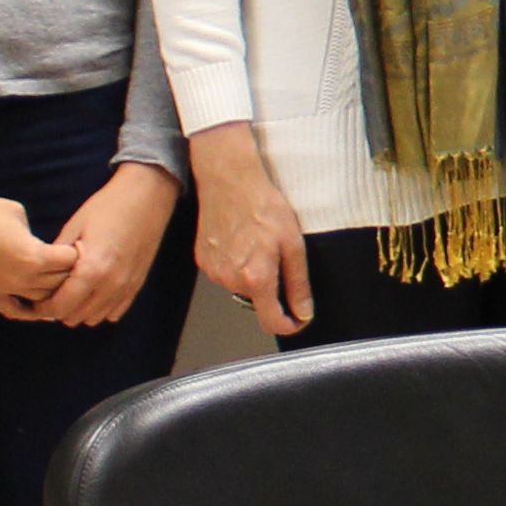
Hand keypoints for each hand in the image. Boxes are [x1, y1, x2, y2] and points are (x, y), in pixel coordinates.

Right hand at [0, 188, 82, 319]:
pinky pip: (15, 312)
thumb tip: (41, 246)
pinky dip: (32, 312)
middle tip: (73, 264)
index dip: (76, 252)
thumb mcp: (18, 213)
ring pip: (42, 300)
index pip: (70, 262)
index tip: (76, 244)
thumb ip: (34, 234)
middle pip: (60, 283)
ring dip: (54, 291)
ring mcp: (4, 290)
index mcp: (32, 255)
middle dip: (70, 272)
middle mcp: (21, 278)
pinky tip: (41, 309)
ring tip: (60, 281)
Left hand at [33, 163, 179, 327]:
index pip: (59, 307)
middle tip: (52, 293)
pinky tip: (94, 291)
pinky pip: (114, 312)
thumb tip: (40, 275)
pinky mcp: (137, 285)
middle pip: (75, 317)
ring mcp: (126, 288)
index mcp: (91, 271)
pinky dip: (100, 307)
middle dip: (59, 309)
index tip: (35, 300)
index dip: (42, 307)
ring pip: (94, 318)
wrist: (147, 196)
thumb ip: (56, 256)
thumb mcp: (74, 226)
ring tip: (73, 292)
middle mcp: (110, 286)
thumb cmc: (107, 207)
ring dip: (80, 310)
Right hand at [186, 125, 308, 335]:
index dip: (288, 325)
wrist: (229, 181)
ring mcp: (213, 272)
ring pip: (241, 286)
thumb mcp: (293, 243)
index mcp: (256, 277)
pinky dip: (236, 264)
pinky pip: (226, 273)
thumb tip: (303, 312)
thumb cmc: (262, 205)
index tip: (297, 319)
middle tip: (278, 256)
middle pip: (257, 301)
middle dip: (271, 288)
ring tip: (258, 243)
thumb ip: (298, 283)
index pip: (271, 322)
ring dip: (253, 274)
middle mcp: (230, 280)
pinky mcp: (202, 261)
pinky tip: (241, 240)